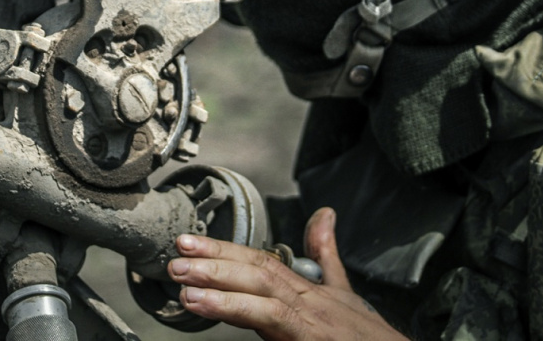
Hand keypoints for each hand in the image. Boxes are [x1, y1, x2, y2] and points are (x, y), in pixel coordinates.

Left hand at [168, 207, 407, 340]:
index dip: (224, 249)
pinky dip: (244, 317)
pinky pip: (274, 326)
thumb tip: (324, 214)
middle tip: (176, 260)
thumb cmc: (366, 334)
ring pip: (265, 303)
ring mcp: (310, 324)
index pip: (261, 260)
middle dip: (215, 264)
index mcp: (307, 288)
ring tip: (186, 290)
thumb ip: (325, 255)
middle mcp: (308, 302)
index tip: (188, 243)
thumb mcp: (343, 291)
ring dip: (224, 294)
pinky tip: (215, 315)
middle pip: (259, 274)